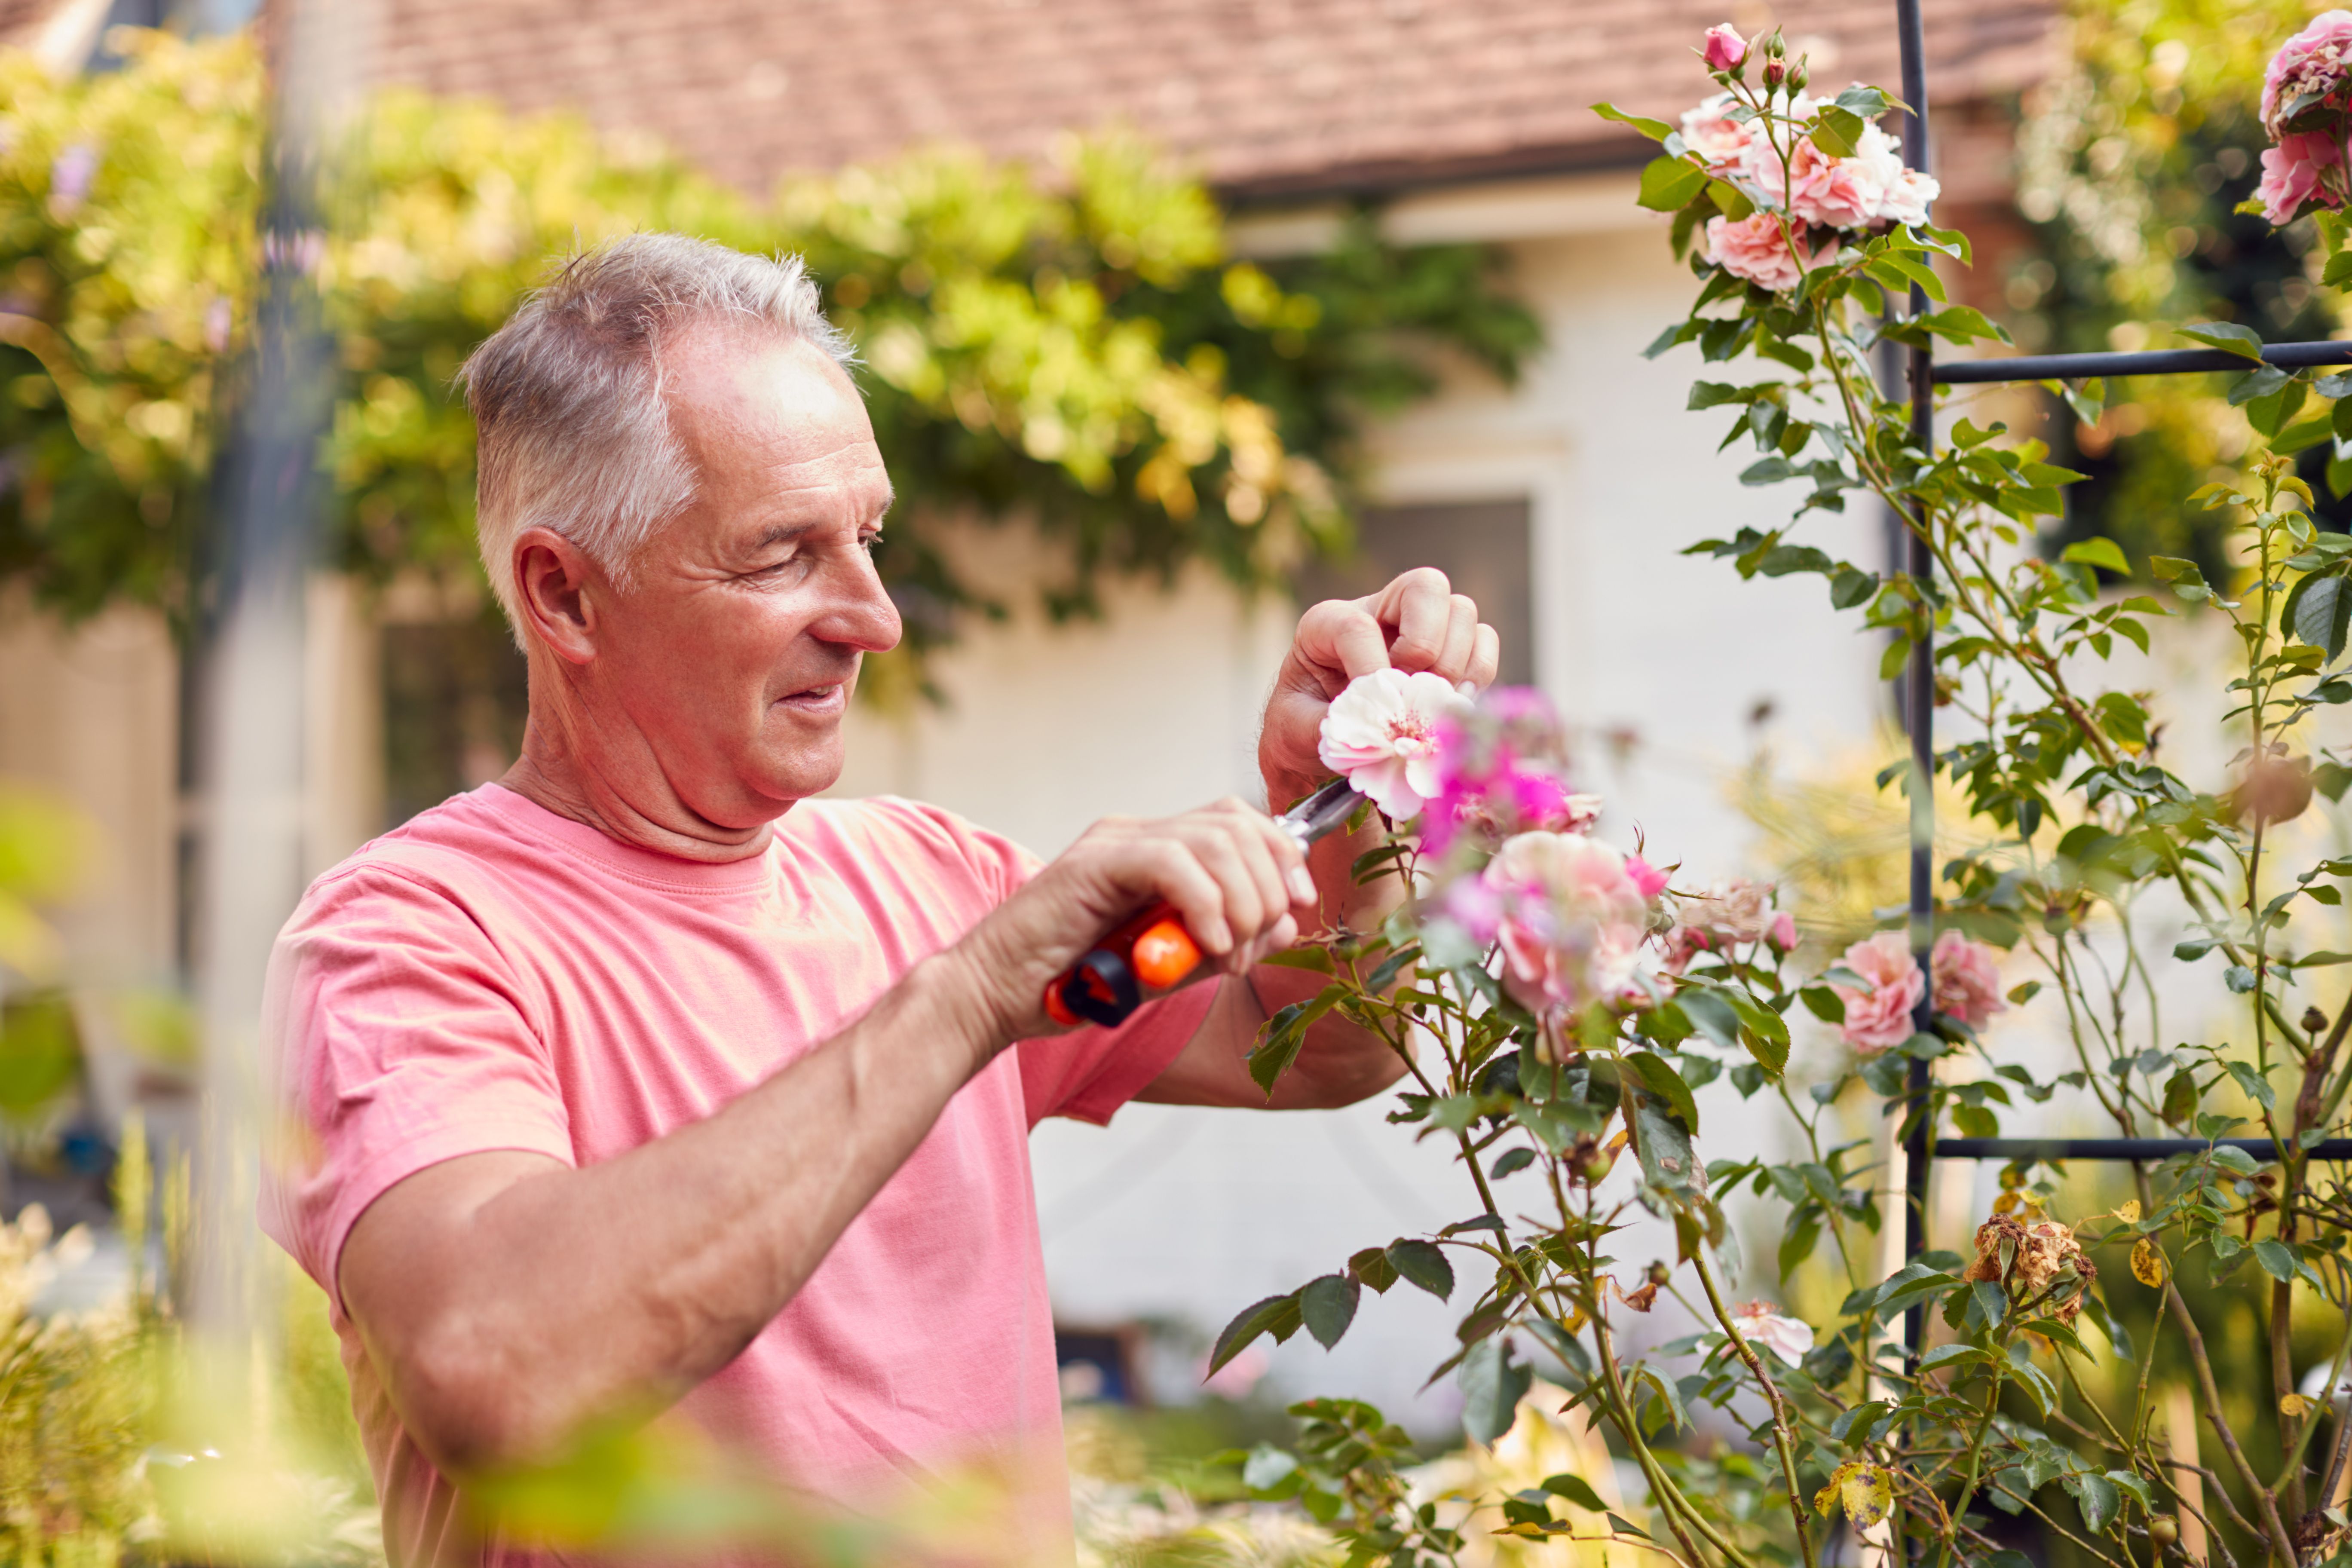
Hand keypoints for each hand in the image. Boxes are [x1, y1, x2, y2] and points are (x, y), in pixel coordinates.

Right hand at [954, 799, 1317, 1037]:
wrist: (994, 997)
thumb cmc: (1075, 986)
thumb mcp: (1172, 967)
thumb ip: (1225, 943)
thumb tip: (1285, 921)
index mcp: (1157, 851)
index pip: (1240, 823)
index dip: (1282, 856)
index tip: (1297, 907)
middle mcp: (1138, 834)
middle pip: (1236, 823)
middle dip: (1270, 883)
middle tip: (1255, 946)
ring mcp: (1114, 843)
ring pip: (1213, 841)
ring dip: (1241, 902)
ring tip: (1229, 955)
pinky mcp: (1092, 864)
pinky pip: (1171, 863)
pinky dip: (1204, 904)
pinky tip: (1207, 944)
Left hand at [1259, 567, 1501, 801]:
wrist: (1319, 745)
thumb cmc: (1304, 731)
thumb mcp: (1298, 730)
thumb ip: (1336, 727)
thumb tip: (1387, 729)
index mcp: (1327, 622)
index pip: (1357, 626)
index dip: (1371, 669)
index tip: (1374, 714)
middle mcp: (1380, 610)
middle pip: (1427, 586)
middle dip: (1424, 648)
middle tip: (1407, 694)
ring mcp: (1421, 624)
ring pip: (1462, 612)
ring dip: (1453, 666)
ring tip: (1427, 707)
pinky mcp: (1452, 649)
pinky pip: (1485, 642)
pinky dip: (1476, 675)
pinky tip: (1449, 706)